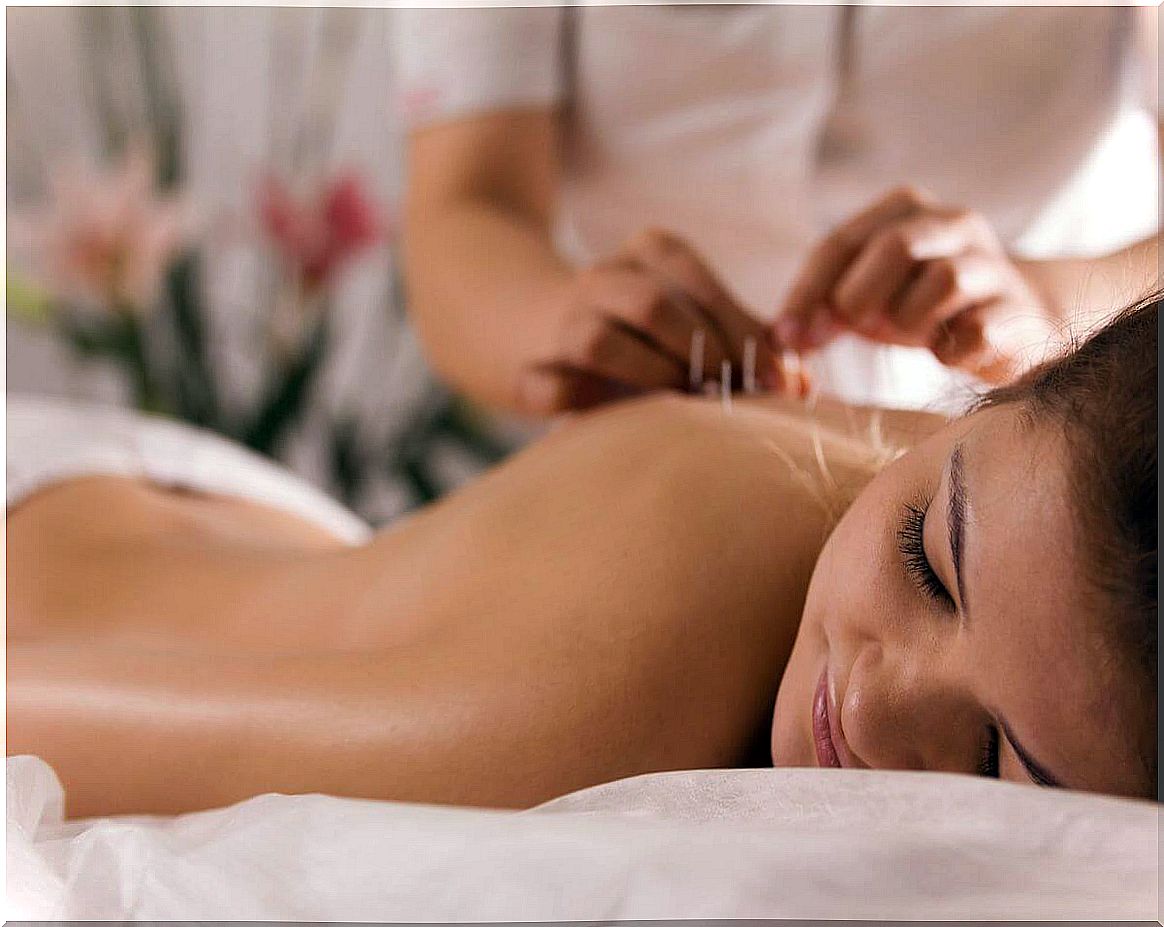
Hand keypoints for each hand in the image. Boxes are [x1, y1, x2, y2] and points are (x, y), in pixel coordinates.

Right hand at [518, 228, 792, 413]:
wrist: (537, 329)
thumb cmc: (642, 334)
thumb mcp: (692, 319)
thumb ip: (745, 341)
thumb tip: (805, 383)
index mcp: (650, 252)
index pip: (701, 287)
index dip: (744, 335)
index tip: (779, 380)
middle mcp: (603, 277)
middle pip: (656, 308)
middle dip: (703, 357)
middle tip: (734, 397)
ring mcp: (561, 321)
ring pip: (601, 341)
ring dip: (649, 378)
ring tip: (681, 404)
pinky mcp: (526, 370)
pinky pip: (550, 388)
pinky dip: (575, 402)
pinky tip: (604, 416)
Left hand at [775, 187, 1057, 382]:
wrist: (1013, 322)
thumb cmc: (920, 305)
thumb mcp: (866, 295)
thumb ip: (823, 306)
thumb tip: (785, 337)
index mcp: (906, 209)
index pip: (841, 242)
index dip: (807, 292)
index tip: (787, 336)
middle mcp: (954, 223)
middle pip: (896, 245)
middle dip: (859, 296)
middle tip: (854, 328)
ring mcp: (991, 263)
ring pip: (942, 280)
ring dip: (910, 321)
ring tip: (912, 333)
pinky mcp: (1015, 310)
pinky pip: (975, 331)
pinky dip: (950, 351)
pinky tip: (947, 352)